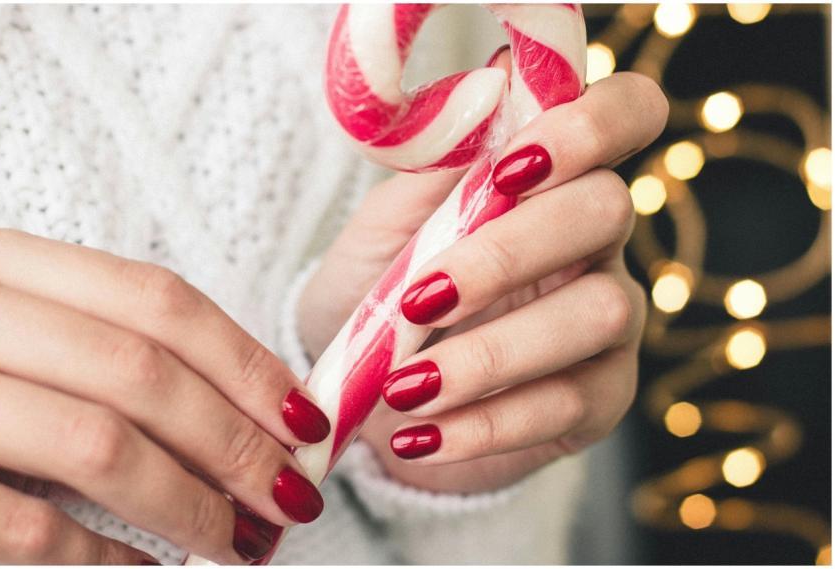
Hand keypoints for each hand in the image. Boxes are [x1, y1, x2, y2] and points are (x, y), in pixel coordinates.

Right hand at [0, 229, 330, 563]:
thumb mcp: (18, 324)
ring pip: (96, 444)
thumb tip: (251, 409)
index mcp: (3, 263)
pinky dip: (103, 556)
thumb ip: (108, 349)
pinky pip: (25, 525)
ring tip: (242, 541)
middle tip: (292, 496)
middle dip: (236, 442)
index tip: (304, 418)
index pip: (159, 302)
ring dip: (190, 503)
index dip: (246, 362)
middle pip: (142, 372)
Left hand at [298, 71, 667, 492]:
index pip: (624, 116)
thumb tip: (490, 84)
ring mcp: (607, 324)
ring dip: (491, 352)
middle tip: (419, 298)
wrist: (366, 392)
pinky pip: (565, 405)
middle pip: (607, 211)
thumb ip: (434, 169)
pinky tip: (419, 436)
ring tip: (405, 386)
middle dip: (509, 252)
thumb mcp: (386, 230)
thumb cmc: (379, 294)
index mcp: (550, 183)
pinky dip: (485, 424)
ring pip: (597, 315)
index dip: (590, 124)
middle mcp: (594, 244)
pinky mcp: (599, 400)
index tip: (510, 165)